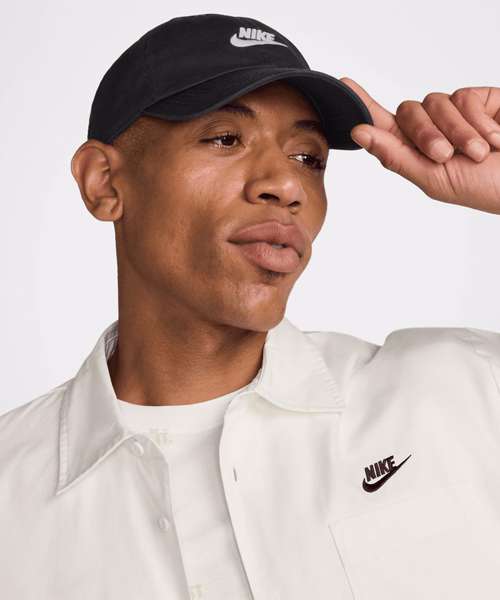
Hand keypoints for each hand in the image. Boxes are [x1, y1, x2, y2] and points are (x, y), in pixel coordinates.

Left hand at [341, 78, 499, 213]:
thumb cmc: (483, 188)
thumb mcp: (434, 179)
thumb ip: (396, 156)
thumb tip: (360, 133)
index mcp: (414, 154)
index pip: (382, 125)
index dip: (363, 104)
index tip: (344, 86)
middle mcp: (430, 130)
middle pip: (406, 112)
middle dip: (424, 135)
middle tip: (446, 156)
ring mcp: (452, 114)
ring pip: (433, 103)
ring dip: (456, 132)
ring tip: (478, 152)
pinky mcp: (476, 99)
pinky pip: (462, 98)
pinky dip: (477, 121)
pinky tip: (495, 137)